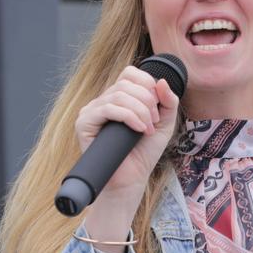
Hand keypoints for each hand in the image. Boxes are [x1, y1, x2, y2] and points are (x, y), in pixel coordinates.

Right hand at [74, 66, 180, 200]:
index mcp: (118, 97)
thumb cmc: (144, 153)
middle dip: (147, 101)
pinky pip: (107, 108)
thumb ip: (168, 101)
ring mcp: (92, 111)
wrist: (131, 179)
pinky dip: (129, 116)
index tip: (157, 108)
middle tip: (154, 123)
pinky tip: (139, 129)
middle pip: (126, 83)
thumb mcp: (164, 123)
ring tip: (147, 130)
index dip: (148, 84)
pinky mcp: (84, 123)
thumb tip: (160, 80)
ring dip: (141, 111)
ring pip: (119, 94)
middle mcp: (103, 101)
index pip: (130, 73)